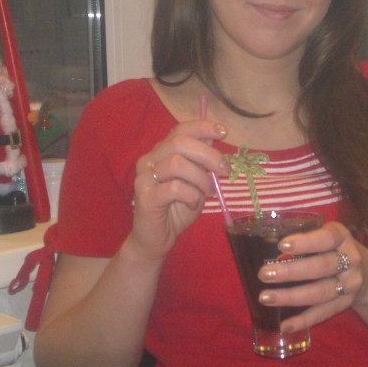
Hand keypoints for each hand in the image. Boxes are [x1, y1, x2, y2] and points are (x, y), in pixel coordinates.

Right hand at [127, 118, 228, 260]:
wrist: (157, 239)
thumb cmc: (177, 209)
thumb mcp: (196, 182)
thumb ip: (202, 162)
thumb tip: (214, 139)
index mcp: (161, 152)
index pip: (180, 129)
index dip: (203, 127)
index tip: (223, 132)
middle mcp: (149, 160)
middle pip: (179, 142)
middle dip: (208, 154)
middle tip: (224, 170)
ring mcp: (144, 177)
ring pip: (177, 163)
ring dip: (200, 178)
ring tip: (207, 191)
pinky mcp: (145, 197)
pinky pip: (174, 188)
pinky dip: (191, 195)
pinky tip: (193, 203)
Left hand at [255, 220, 365, 331]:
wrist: (365, 271)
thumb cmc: (331, 249)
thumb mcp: (325, 235)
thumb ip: (303, 238)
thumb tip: (261, 245)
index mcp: (341, 237)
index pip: (325, 239)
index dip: (305, 242)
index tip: (281, 246)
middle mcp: (350, 260)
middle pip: (320, 267)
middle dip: (290, 272)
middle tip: (264, 274)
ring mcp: (350, 284)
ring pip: (320, 292)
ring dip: (291, 297)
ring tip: (266, 298)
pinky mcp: (346, 304)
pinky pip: (323, 313)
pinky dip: (303, 321)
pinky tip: (284, 325)